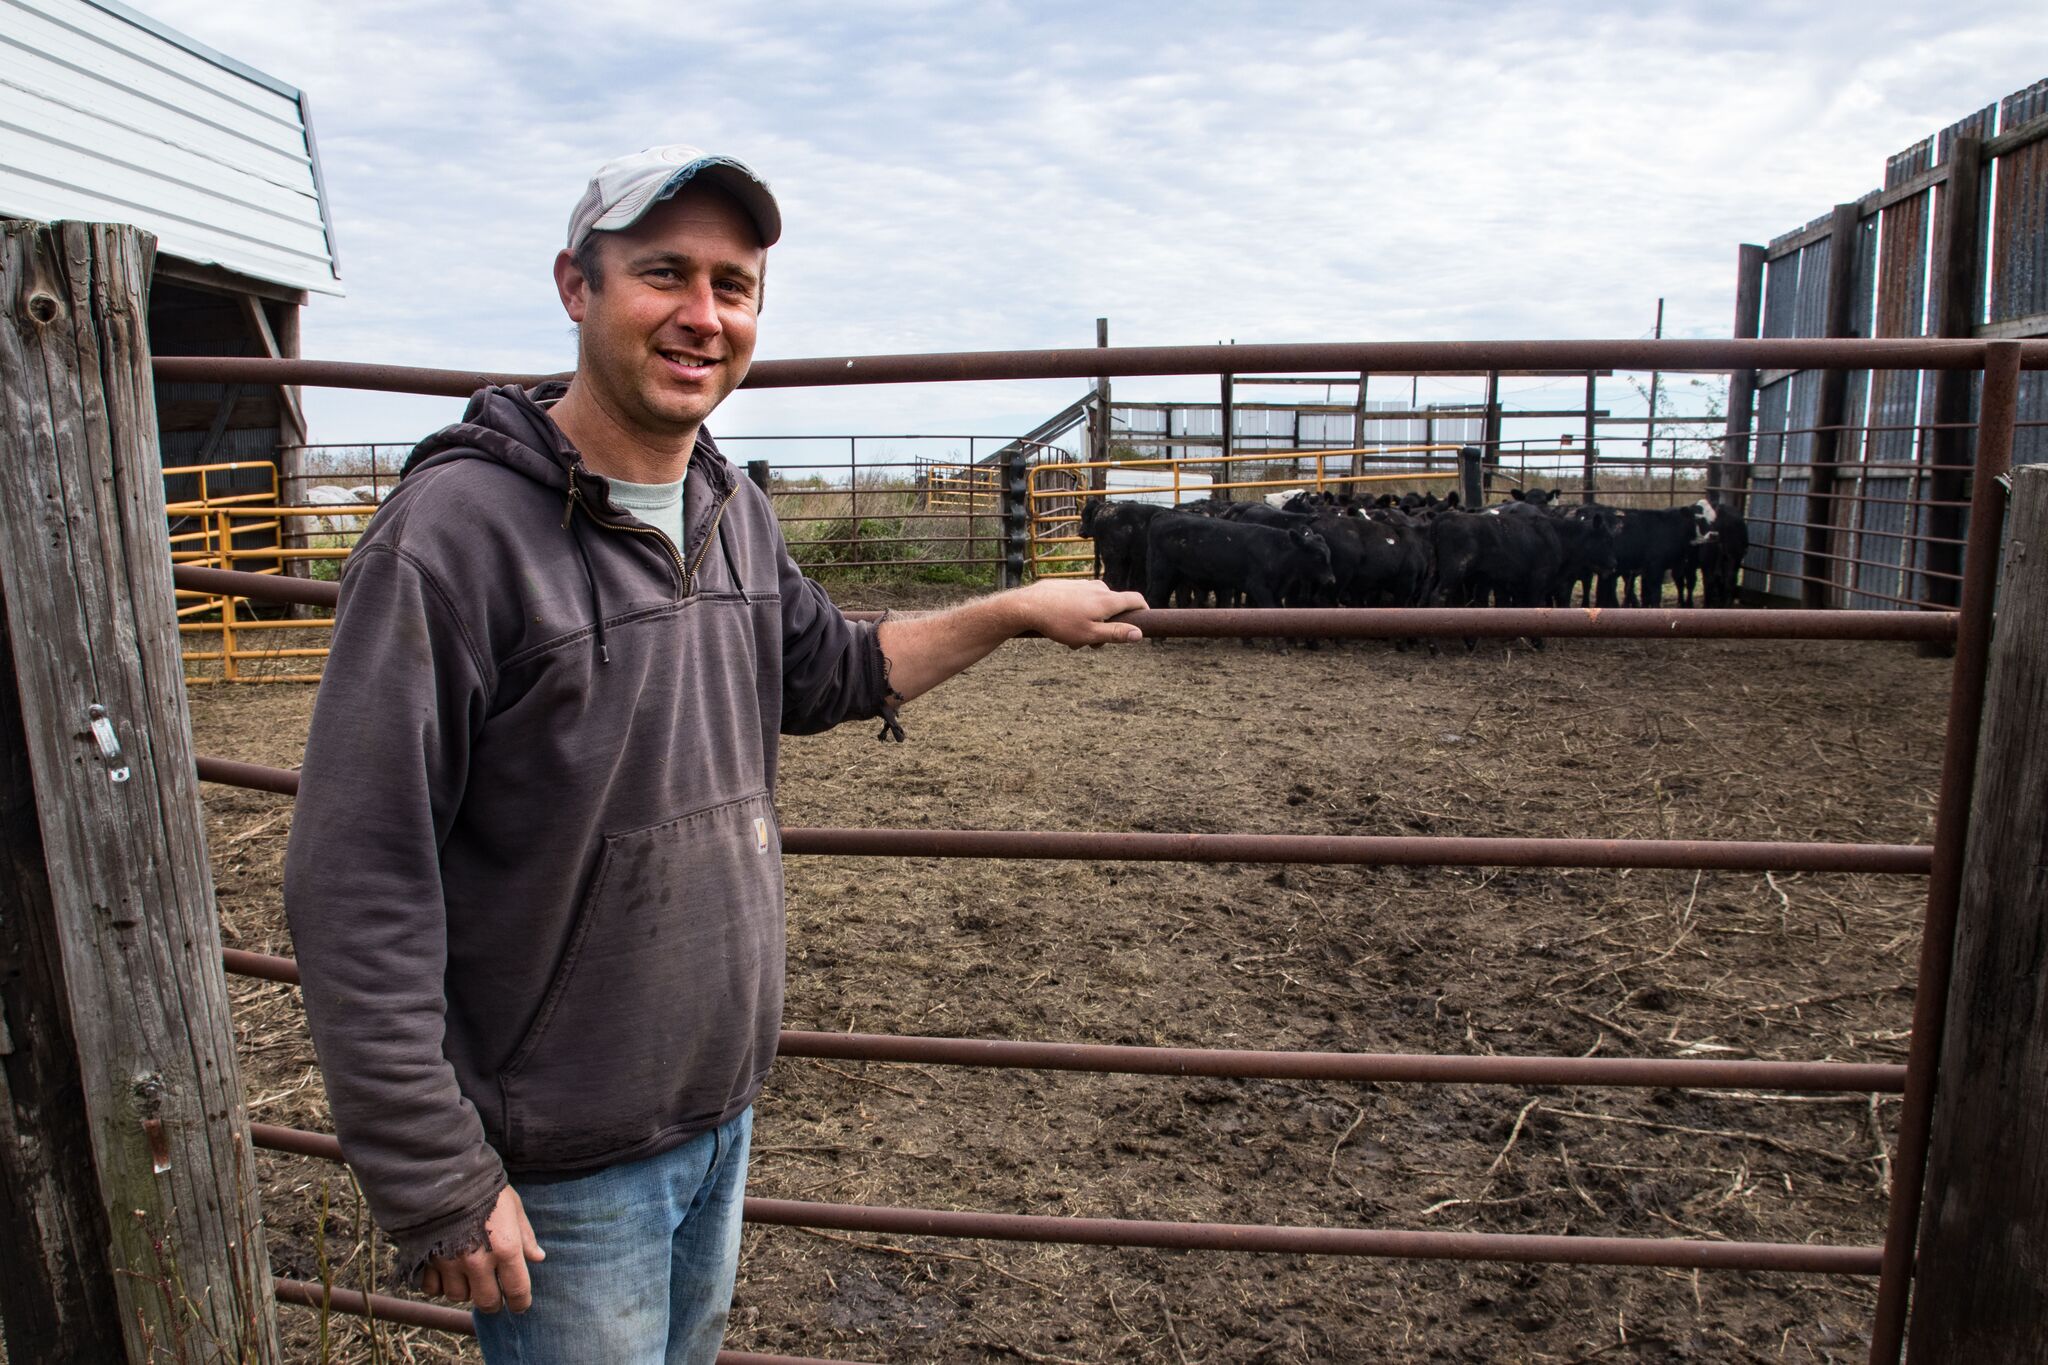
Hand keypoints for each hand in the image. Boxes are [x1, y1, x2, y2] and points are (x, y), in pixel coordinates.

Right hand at [420, 1185, 544, 1312]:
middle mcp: (478, 1261)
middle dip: (494, 1302)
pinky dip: (439, 1285)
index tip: (520, 1305)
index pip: (518, 1290)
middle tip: (494, 1295)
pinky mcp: (426, 1261)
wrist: (442, 1175)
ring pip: (459, 1296)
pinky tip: (445, 1271)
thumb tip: (538, 1258)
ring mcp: (450, 1263)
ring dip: (466, 1290)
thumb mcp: (513, 1207)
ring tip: (469, 1275)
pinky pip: (432, 1289)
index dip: (521, 1303)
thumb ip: (526, 1236)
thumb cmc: (484, 1189)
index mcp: (505, 1247)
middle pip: (488, 1302)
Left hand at [1017, 578, 1146, 647]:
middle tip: (1091, 644)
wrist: (1028, 606)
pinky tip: (1062, 624)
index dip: (1144, 610)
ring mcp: (1082, 584)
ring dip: (1091, 622)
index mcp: (1107, 600)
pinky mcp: (1069, 585)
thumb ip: (1116, 634)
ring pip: (1096, 605)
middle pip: (1114, 607)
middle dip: (1108, 626)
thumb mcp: (1090, 634)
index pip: (1136, 599)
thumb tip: (1139, 634)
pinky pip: (1082, 600)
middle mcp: (1098, 588)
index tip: (1144, 621)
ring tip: (1071, 638)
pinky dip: (1079, 613)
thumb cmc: (1059, 623)